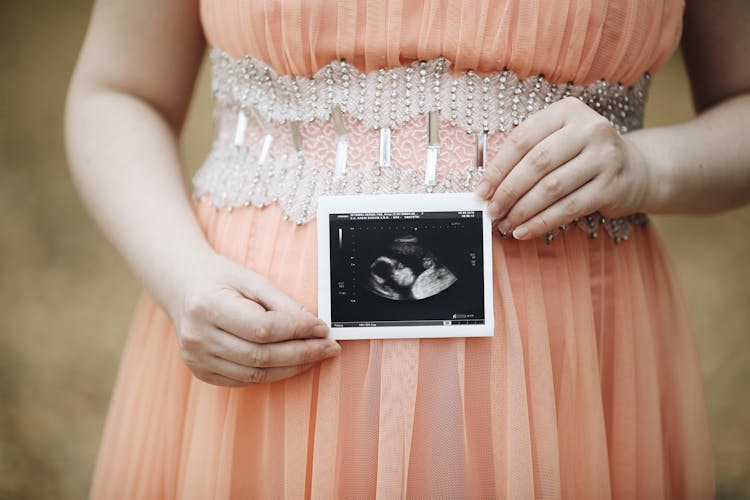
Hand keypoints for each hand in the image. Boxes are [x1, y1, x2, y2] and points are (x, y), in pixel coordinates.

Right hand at [165, 251, 340, 386]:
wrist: (184, 286)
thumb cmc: (219, 279)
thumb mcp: (252, 280)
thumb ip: (282, 304)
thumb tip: (313, 325)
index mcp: (208, 306)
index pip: (263, 328)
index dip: (298, 330)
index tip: (323, 328)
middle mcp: (199, 336)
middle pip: (261, 355)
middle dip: (302, 353)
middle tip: (328, 347)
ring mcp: (197, 359)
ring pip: (255, 374)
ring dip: (292, 367)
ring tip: (315, 356)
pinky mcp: (202, 372)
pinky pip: (244, 381)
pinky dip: (271, 374)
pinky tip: (289, 363)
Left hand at [474, 97, 652, 239]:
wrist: (634, 169)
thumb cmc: (582, 156)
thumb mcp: (557, 141)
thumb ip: (526, 155)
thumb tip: (488, 188)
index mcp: (567, 111)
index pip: (522, 139)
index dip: (497, 168)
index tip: (481, 191)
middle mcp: (589, 129)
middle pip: (537, 163)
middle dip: (508, 191)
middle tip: (492, 211)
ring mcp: (604, 156)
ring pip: (552, 188)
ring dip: (523, 210)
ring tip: (505, 224)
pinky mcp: (612, 185)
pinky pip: (569, 208)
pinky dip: (543, 222)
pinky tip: (525, 231)